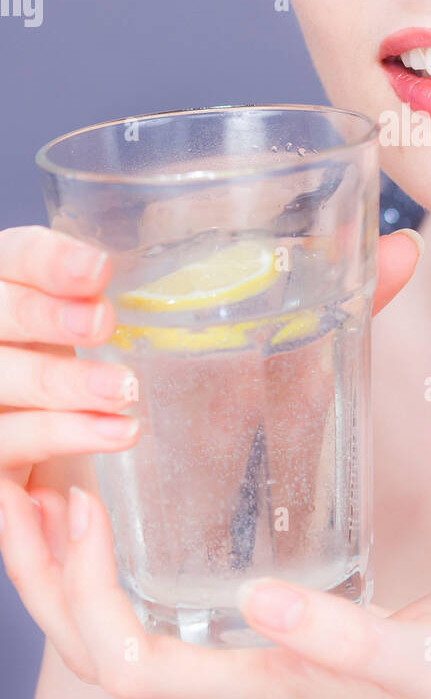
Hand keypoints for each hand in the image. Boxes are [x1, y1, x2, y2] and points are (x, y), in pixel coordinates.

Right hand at [0, 226, 137, 497]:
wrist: (40, 447)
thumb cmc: (68, 368)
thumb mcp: (81, 323)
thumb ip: (98, 298)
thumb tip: (148, 251)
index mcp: (5, 285)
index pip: (14, 257)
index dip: (50, 261)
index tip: (99, 269)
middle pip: (1, 315)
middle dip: (47, 317)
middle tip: (102, 323)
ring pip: (5, 382)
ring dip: (66, 385)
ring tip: (125, 389)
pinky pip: (15, 444)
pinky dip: (68, 435)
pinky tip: (114, 435)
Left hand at [0, 480, 430, 698]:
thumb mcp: (423, 656)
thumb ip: (348, 637)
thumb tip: (262, 599)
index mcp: (254, 689)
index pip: (122, 660)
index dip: (84, 591)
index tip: (81, 504)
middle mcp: (227, 681)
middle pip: (95, 650)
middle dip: (45, 576)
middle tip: (29, 482)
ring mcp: (233, 662)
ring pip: (113, 633)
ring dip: (67, 570)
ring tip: (52, 487)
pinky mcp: (249, 636)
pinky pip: (150, 610)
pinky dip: (113, 564)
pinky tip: (123, 512)